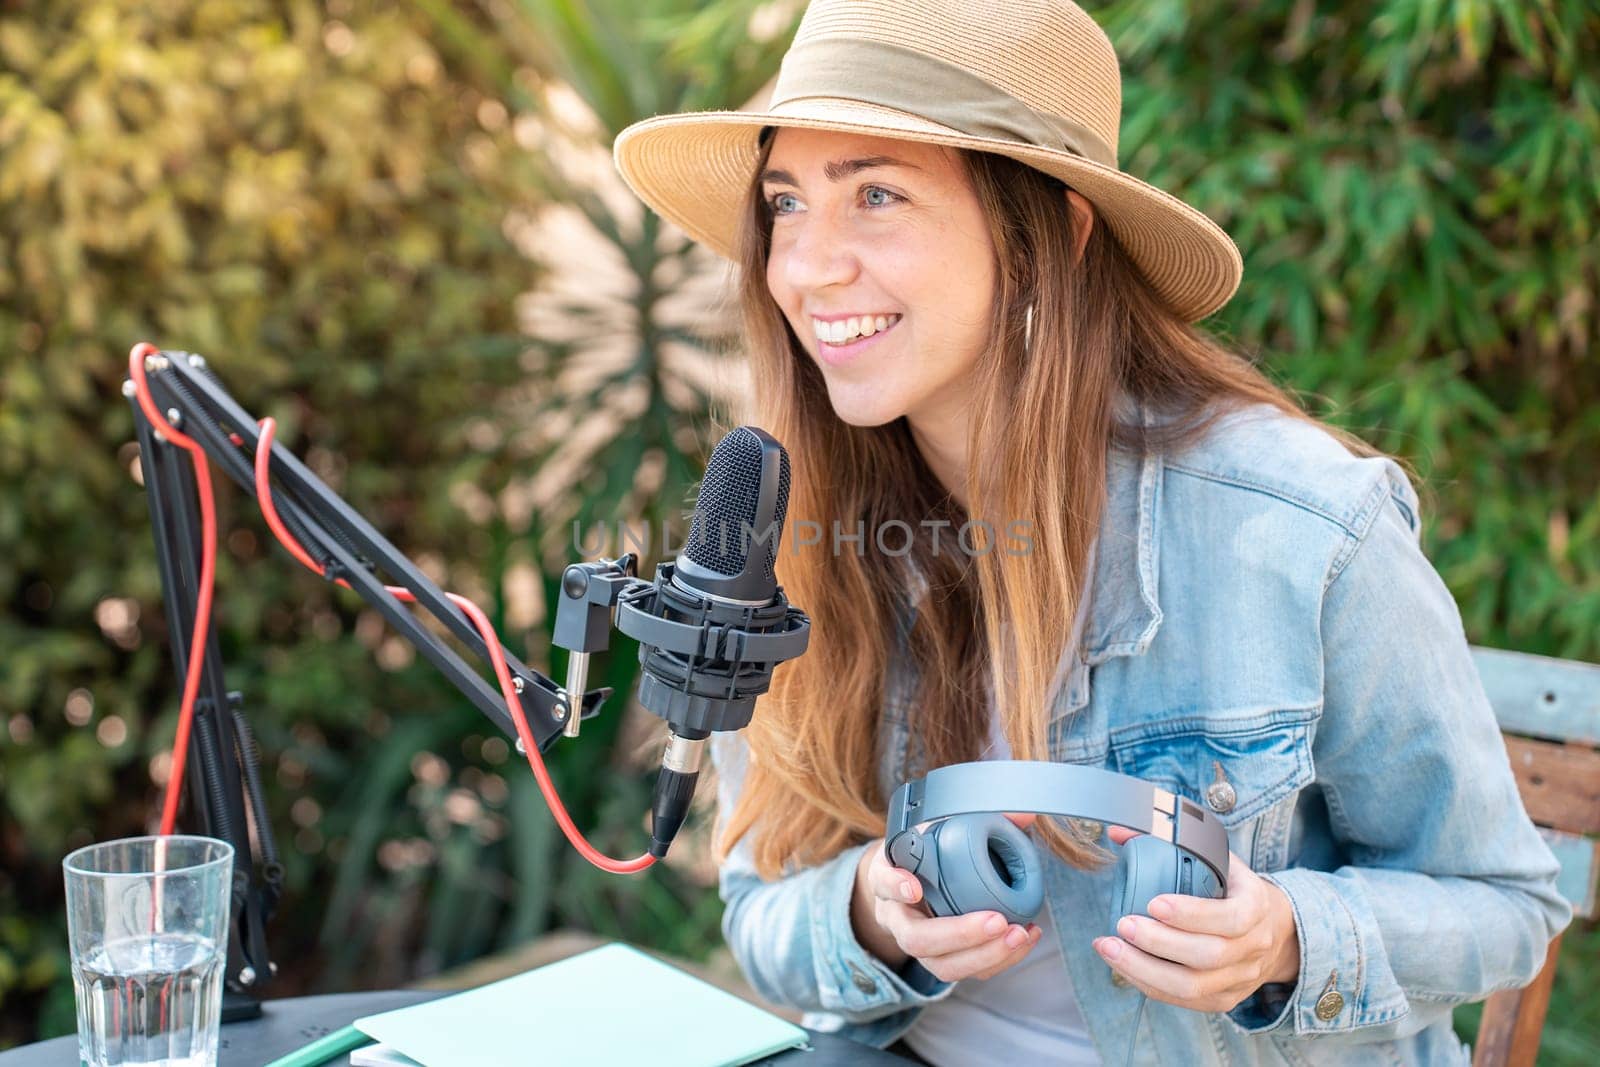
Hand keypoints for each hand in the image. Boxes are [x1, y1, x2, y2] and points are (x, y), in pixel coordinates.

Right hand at [852, 813, 1043, 981]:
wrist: (912, 879)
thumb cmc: (927, 851)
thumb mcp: (939, 827)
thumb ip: (977, 817)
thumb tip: (1024, 814)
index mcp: (887, 877)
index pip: (882, 881)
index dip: (896, 887)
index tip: (915, 888)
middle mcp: (897, 917)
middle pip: (915, 939)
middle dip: (959, 935)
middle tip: (997, 920)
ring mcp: (919, 944)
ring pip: (941, 966)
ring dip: (984, 955)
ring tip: (1018, 934)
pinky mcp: (942, 960)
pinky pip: (966, 971)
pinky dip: (1000, 959)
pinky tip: (1025, 938)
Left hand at [1092, 825, 1300, 1012]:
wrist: (1273, 928)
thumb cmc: (1232, 887)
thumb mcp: (1216, 856)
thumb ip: (1170, 840)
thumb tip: (1118, 831)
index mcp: (1257, 905)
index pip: (1231, 917)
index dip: (1192, 914)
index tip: (1153, 903)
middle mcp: (1254, 947)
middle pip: (1208, 956)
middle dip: (1159, 943)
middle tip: (1123, 924)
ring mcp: (1240, 977)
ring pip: (1192, 986)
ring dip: (1144, 968)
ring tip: (1109, 947)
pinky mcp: (1224, 999)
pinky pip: (1183, 1000)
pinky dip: (1147, 983)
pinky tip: (1121, 964)